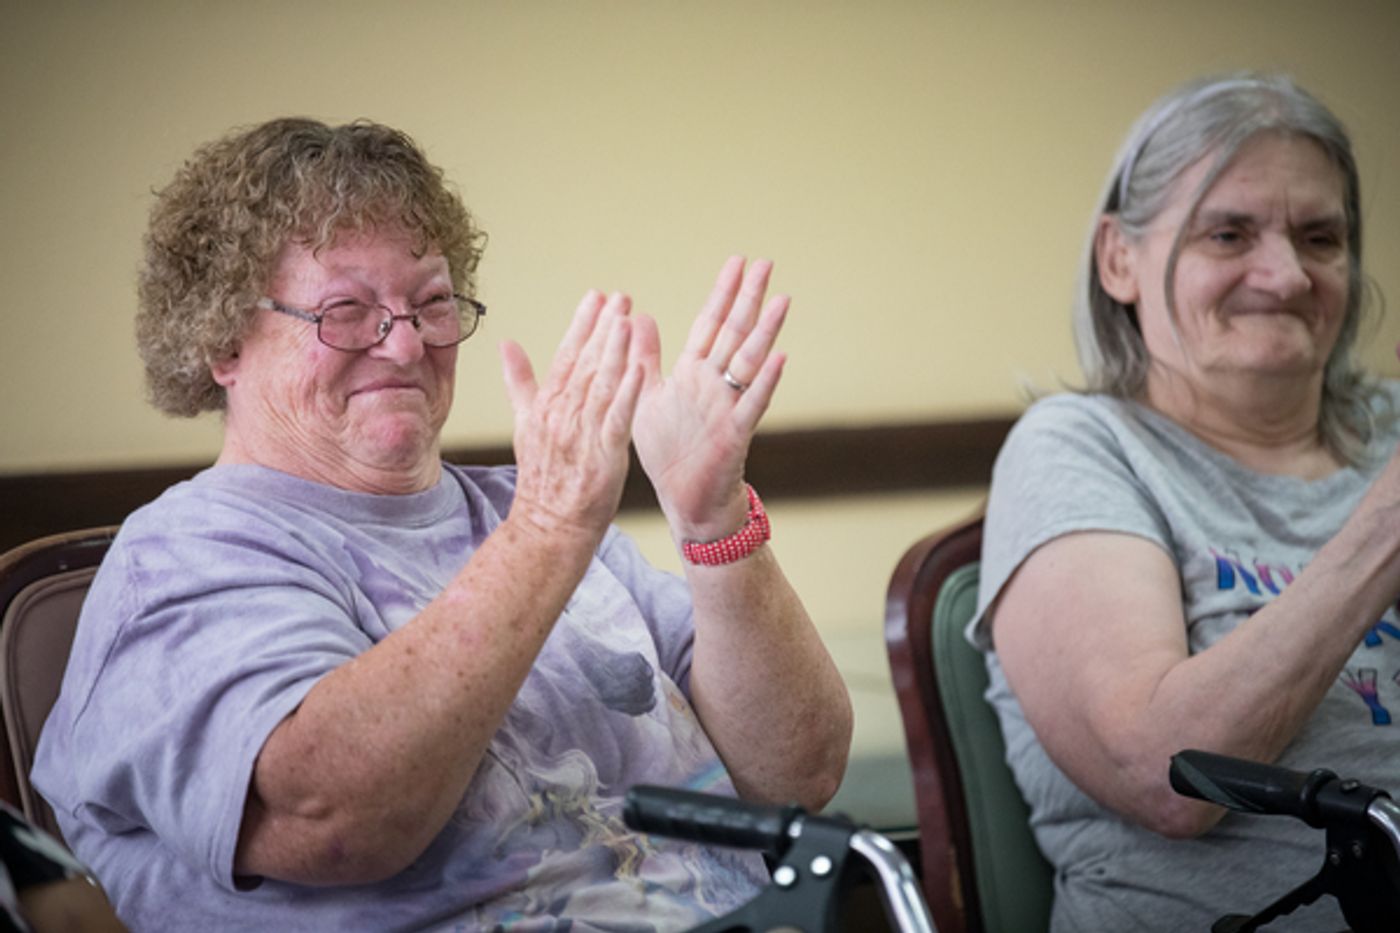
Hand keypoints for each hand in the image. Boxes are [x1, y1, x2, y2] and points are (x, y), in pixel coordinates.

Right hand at [500, 290, 643, 542]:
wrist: (548, 525)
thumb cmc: (542, 477)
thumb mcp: (524, 424)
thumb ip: (518, 381)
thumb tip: (506, 344)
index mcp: (545, 405)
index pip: (565, 355)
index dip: (581, 324)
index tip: (596, 296)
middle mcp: (562, 415)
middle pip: (584, 363)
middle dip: (603, 327)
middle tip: (620, 296)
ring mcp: (582, 435)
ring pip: (600, 384)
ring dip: (614, 350)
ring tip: (628, 319)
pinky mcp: (604, 455)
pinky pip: (617, 419)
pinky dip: (627, 393)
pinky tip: (639, 368)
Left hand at [632, 256, 788, 539]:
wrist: (685, 499)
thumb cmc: (669, 450)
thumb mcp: (647, 395)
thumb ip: (645, 357)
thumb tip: (638, 316)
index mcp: (693, 372)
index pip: (711, 324)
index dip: (723, 294)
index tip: (737, 262)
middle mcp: (714, 383)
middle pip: (735, 333)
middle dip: (749, 299)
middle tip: (766, 263)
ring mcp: (728, 406)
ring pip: (749, 361)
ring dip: (765, 332)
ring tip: (782, 300)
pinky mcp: (735, 433)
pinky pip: (752, 404)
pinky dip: (765, 382)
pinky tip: (779, 358)